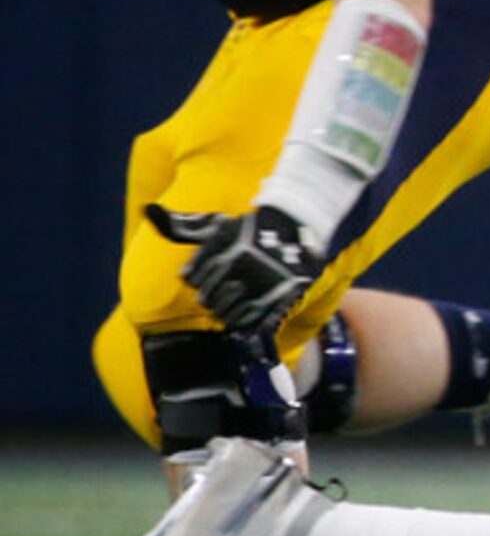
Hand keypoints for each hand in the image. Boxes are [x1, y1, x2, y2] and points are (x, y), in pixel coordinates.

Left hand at [145, 202, 320, 334]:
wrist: (296, 228)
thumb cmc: (248, 228)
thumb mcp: (213, 225)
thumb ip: (179, 226)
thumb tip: (147, 211)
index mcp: (219, 250)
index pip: (190, 278)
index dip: (199, 275)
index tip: (213, 270)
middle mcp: (236, 268)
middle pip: (206, 299)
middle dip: (213, 294)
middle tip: (229, 285)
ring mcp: (257, 285)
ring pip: (226, 314)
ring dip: (230, 309)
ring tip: (240, 297)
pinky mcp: (277, 300)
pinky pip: (251, 324)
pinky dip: (248, 322)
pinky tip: (251, 310)